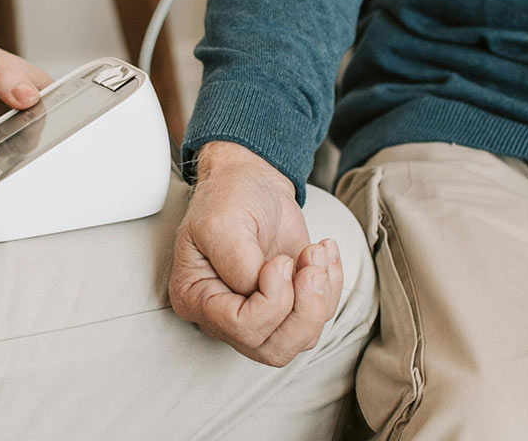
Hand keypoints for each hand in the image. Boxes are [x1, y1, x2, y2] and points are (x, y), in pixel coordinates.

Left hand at [0, 23, 50, 149]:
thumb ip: (6, 75)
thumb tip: (30, 97)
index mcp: (30, 88)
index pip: (51, 112)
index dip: (47, 125)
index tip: (33, 132)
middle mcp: (17, 115)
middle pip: (33, 141)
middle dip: (22, 150)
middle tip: (6, 150)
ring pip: (9, 160)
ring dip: (1, 165)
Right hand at [169, 141, 341, 366]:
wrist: (252, 180)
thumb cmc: (229, 196)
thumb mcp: (224, 223)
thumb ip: (240, 265)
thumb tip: (267, 291)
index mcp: (197, 298)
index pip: (240, 327)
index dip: (271, 301)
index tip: (281, 261)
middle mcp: (225, 316)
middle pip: (271, 348)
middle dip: (303, 311)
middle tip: (310, 264)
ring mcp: (259, 313)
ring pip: (299, 339)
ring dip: (319, 295)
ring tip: (315, 252)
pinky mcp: (288, 303)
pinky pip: (319, 317)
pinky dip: (331, 286)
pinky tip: (322, 252)